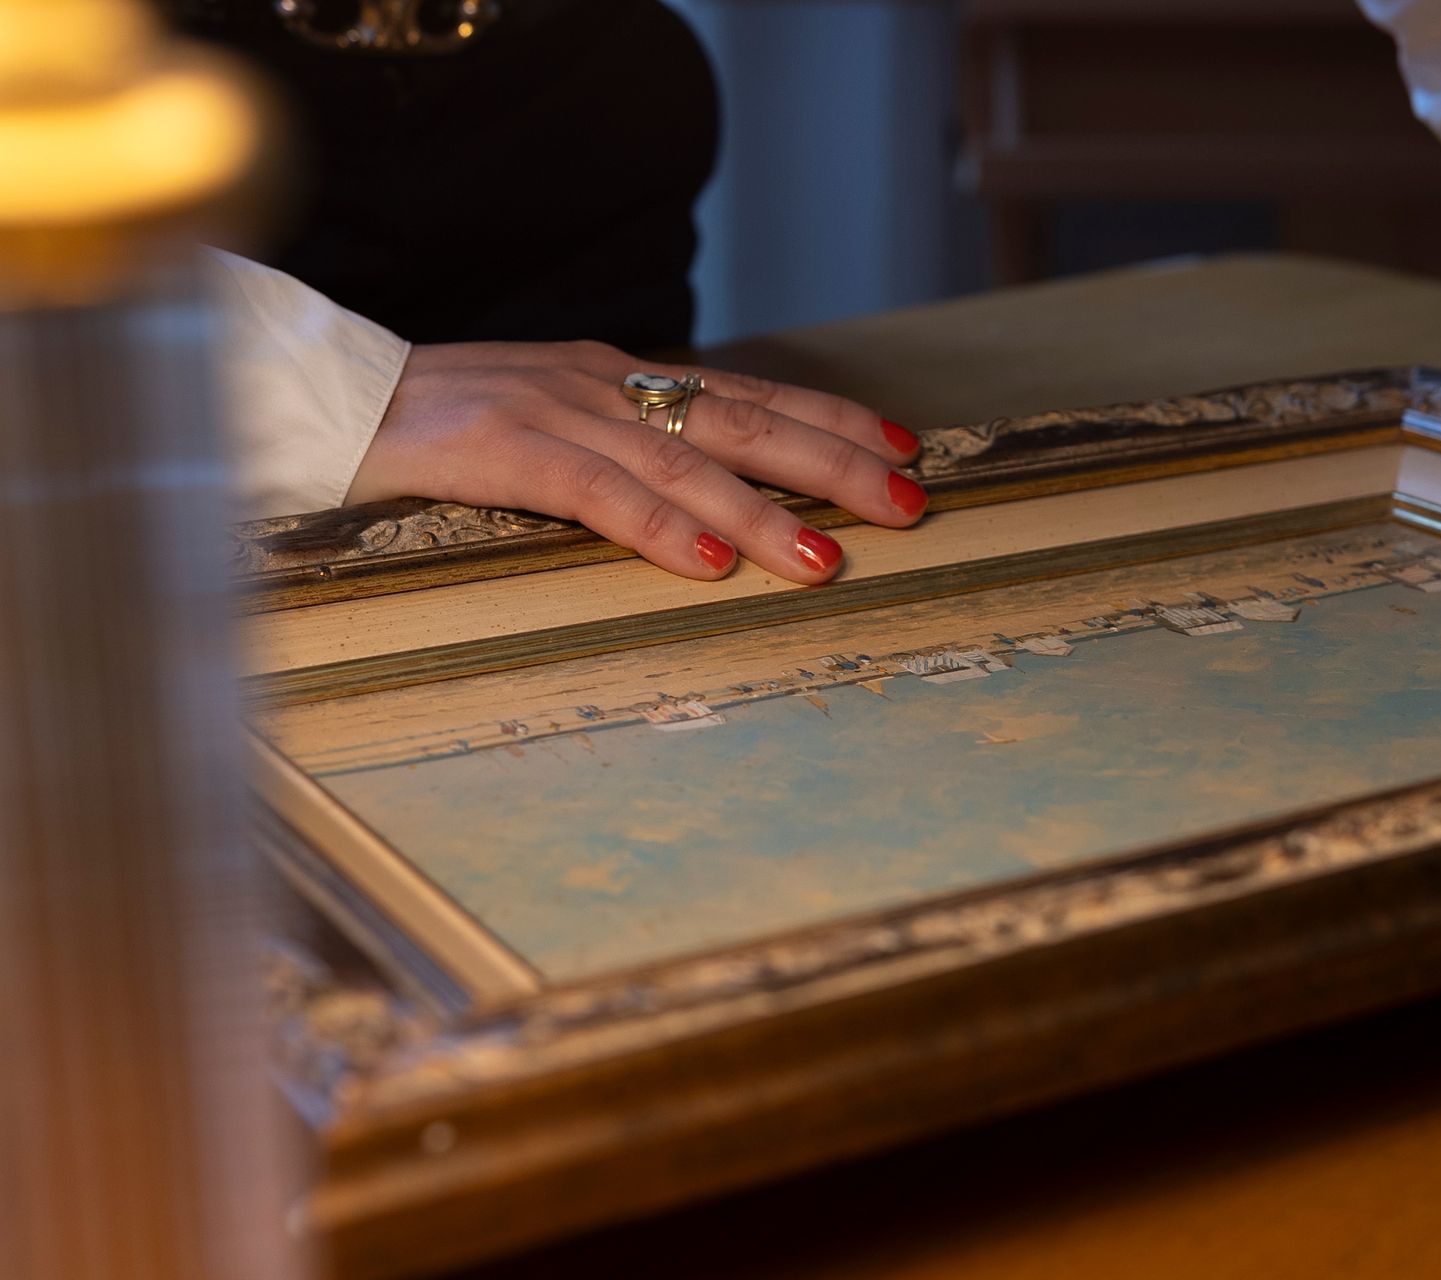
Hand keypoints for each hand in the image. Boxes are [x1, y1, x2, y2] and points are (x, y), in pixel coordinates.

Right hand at [344, 340, 926, 582]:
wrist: (329, 398)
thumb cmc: (447, 424)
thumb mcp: (556, 424)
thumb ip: (628, 450)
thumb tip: (710, 497)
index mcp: (622, 378)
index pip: (749, 394)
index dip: (829, 418)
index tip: (902, 445)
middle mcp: (607, 385)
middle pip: (743, 423)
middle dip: (832, 463)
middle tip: (907, 501)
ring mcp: (559, 411)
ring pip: (682, 463)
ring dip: (760, 513)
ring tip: (822, 558)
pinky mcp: (504, 448)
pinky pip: (596, 491)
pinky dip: (656, 528)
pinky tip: (708, 565)